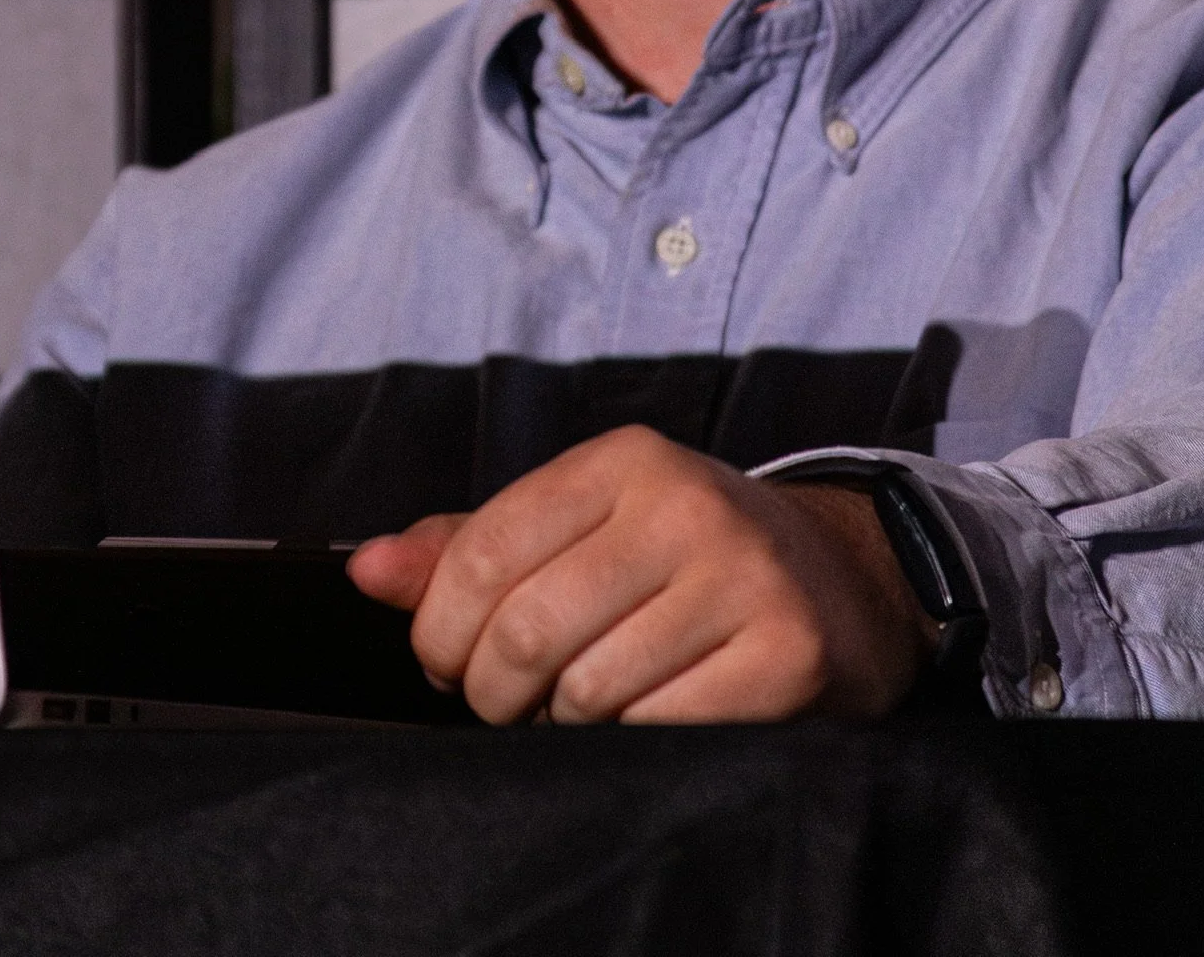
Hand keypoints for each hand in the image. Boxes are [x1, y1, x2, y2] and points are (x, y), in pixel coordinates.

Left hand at [348, 425, 936, 723]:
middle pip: (528, 631)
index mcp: (623, 460)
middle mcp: (684, 505)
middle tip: (507, 701)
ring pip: (589, 693)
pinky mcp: (787, 654)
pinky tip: (643, 717)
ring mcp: (742, 578)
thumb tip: (364, 570)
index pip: (482, 554)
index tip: (446, 661)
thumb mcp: (582, 524)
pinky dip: (632, 743)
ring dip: (563, 724)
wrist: (839, 579)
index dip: (440, 629)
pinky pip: (661, 730)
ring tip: (582, 705)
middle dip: (494, 691)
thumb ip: (468, 546)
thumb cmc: (681, 553)